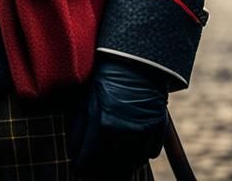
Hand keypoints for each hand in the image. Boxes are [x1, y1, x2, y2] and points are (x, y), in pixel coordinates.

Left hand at [69, 58, 168, 179]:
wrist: (134, 61)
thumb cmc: (103, 79)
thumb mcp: (84, 101)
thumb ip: (77, 130)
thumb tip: (73, 156)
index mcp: (102, 124)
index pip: (88, 160)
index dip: (80, 167)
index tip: (77, 169)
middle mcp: (125, 131)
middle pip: (112, 169)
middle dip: (100, 172)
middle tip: (93, 169)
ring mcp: (144, 131)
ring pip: (131, 164)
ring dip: (120, 167)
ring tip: (111, 163)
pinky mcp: (158, 128)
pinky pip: (149, 154)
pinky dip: (139, 156)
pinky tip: (129, 150)